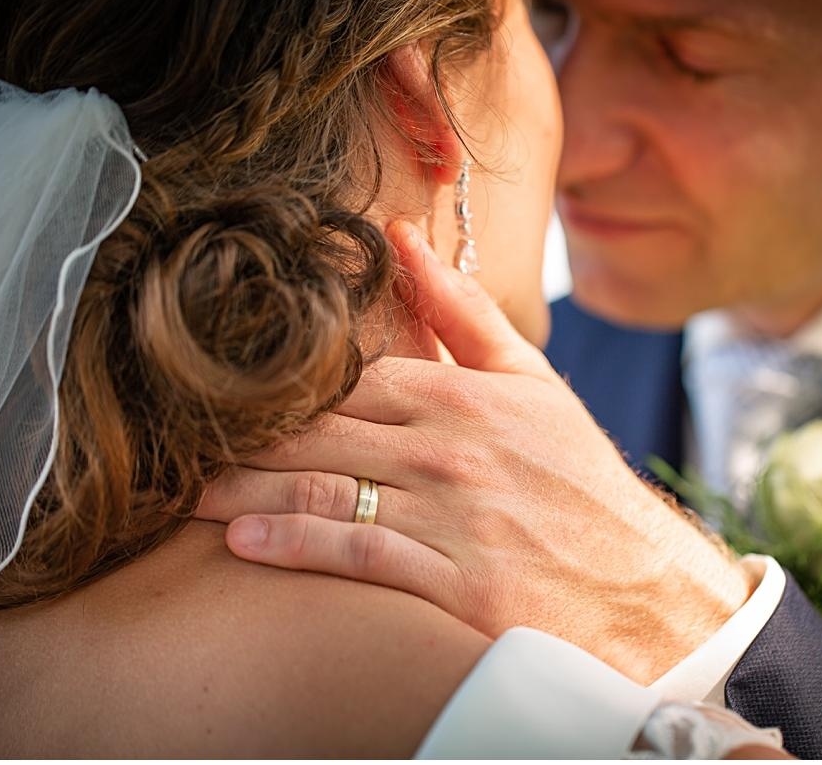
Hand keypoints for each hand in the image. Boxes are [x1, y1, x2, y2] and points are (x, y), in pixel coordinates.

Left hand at [198, 221, 753, 682]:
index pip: (348, 378)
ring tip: (186, 494)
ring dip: (244, 491)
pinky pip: (357, 555)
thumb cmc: (579, 482)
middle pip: (319, 432)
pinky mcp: (457, 585)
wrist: (646, 587)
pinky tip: (243, 541)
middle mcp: (452, 451)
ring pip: (323, 491)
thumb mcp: (534, 384)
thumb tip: (405, 234)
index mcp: (464, 397)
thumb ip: (463, 312)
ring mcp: (453, 519)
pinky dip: (293, 545)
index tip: (217, 388)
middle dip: (242, 438)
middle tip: (175, 441)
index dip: (276, 385)